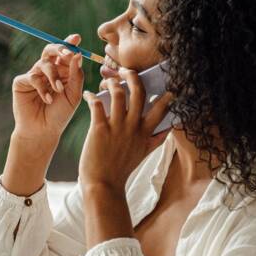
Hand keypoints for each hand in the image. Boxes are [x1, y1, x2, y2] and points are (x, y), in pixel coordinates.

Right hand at [11, 34, 84, 143]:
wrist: (43, 131)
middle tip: (67, 54)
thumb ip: (76, 75)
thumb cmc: (60, 114)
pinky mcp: (22, 81)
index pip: (66, 52)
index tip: (76, 38)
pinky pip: (33, 76)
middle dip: (60, 48)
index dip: (70, 43)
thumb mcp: (73, 94)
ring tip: (58, 90)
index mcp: (62, 71)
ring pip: (44, 63)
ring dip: (53, 75)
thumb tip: (78, 54)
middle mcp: (47, 70)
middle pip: (51, 49)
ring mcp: (34, 74)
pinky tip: (47, 99)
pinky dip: (42, 87)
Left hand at [79, 68, 173, 191]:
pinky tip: (88, 95)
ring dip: (112, 83)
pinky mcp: (100, 129)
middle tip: (126, 70)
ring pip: (118, 93)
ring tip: (106, 81)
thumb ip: (155, 140)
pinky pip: (97, 104)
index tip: (168, 87)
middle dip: (133, 76)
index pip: (160, 108)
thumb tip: (168, 131)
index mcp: (145, 132)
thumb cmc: (121, 169)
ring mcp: (117, 127)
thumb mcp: (143, 154)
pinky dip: (92, 96)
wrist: (103, 185)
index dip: (165, 96)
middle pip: (138, 92)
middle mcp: (133, 127)